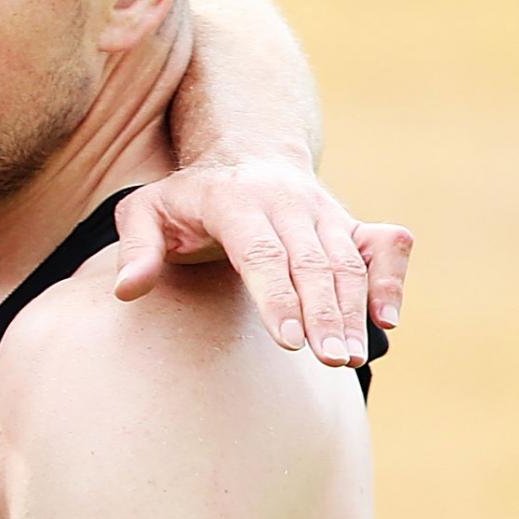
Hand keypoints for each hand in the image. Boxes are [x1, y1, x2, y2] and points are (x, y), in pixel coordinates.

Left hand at [114, 163, 410, 366]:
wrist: (242, 157)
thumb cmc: (185, 200)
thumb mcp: (144, 212)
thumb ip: (135, 250)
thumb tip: (127, 291)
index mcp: (233, 200)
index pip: (262, 252)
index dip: (278, 297)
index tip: (290, 342)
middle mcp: (287, 201)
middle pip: (313, 262)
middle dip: (325, 314)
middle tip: (331, 361)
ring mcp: (324, 210)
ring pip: (349, 262)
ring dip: (354, 312)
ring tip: (349, 360)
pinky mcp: (350, 222)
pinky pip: (385, 246)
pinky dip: (391, 279)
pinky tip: (387, 320)